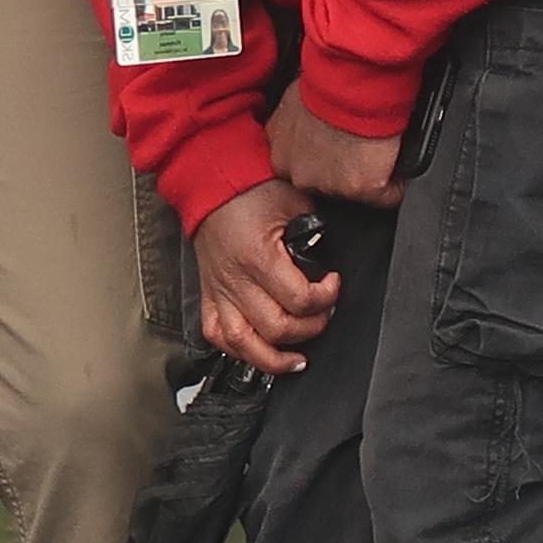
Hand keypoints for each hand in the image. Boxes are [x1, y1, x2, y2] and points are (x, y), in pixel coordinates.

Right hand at [185, 184, 348, 375]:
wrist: (211, 182)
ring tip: (297, 360)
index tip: (333, 284)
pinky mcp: (208, 295)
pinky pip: (218, 337)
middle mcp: (235, 280)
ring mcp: (218, 291)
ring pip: (244, 345)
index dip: (327, 297)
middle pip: (278, 329)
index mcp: (257, 256)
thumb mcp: (294, 204)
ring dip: (274, 358)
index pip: (300, 300)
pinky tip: (260, 353)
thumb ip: (314, 235)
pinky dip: (239, 352)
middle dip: (311, 327)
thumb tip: (327, 262)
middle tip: (323, 312)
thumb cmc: (252, 190)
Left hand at [263, 81, 400, 209]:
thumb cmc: (327, 79)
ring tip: (373, 147)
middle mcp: (297, 173)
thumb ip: (297, 122)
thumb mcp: (294, 101)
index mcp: (279, 151)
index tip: (334, 147)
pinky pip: (386, 196)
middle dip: (341, 169)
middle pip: (325, 184)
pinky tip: (395, 164)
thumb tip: (311, 122)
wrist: (352, 77)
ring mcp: (328, 184)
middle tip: (356, 145)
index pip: (301, 168)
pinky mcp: (360, 188)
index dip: (322, 157)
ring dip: (367, 173)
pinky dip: (396, 183)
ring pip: (353, 191)